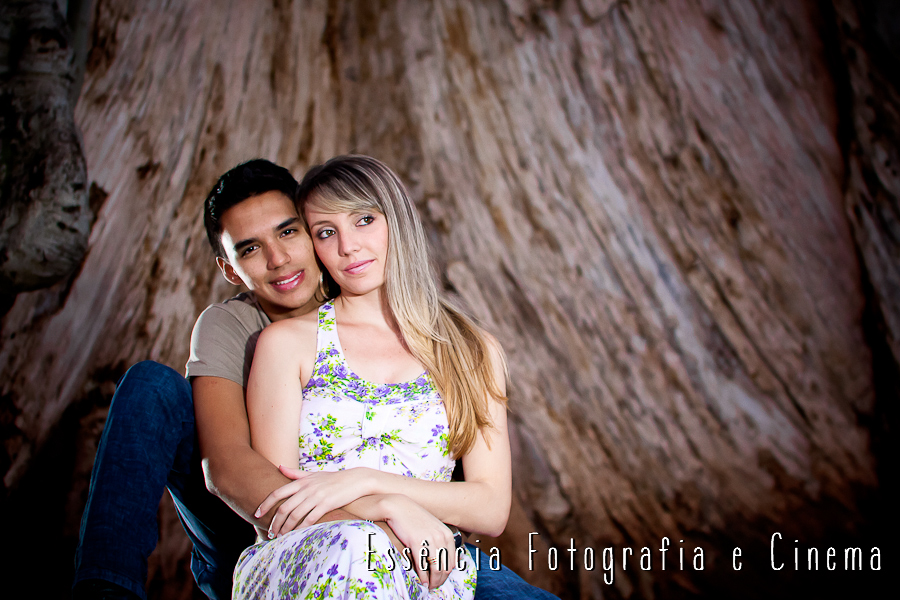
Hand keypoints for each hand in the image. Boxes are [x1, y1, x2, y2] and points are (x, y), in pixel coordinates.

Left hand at [254, 466, 369, 536]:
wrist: (355, 480)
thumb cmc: (333, 479)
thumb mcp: (313, 475)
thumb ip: (295, 474)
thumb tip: (279, 467)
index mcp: (301, 482)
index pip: (277, 493)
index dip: (265, 504)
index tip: (257, 514)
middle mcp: (307, 488)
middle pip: (284, 507)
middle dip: (275, 522)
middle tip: (270, 532)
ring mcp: (316, 496)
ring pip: (295, 515)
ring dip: (286, 528)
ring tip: (281, 536)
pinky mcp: (326, 504)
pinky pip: (309, 519)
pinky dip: (300, 528)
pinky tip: (296, 535)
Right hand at [380, 495, 455, 590]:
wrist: (399, 507)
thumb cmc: (414, 518)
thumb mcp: (432, 528)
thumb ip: (440, 541)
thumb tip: (442, 560)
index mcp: (447, 535)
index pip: (452, 562)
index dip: (446, 574)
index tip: (440, 579)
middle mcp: (441, 537)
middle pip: (445, 567)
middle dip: (441, 580)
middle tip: (434, 586)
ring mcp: (429, 540)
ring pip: (436, 568)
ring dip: (433, 581)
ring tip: (429, 586)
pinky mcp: (416, 543)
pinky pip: (423, 565)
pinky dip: (423, 576)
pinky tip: (422, 581)